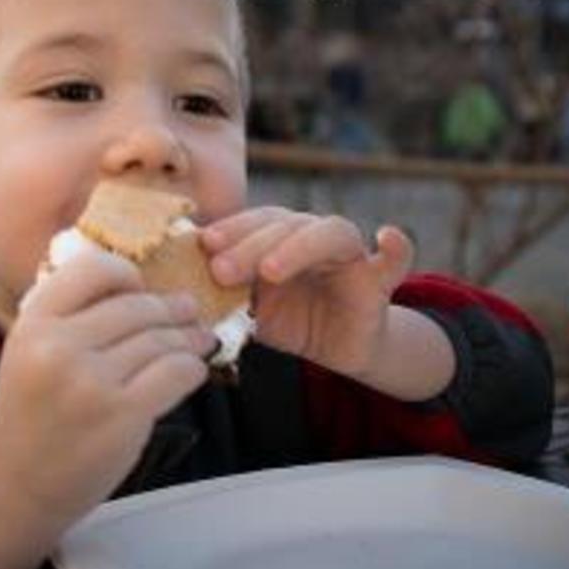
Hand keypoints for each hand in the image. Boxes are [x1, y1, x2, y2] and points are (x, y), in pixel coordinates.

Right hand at [0, 249, 214, 527]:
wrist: (12, 489)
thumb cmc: (27, 420)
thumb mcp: (29, 354)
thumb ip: (70, 320)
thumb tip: (137, 289)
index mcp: (33, 324)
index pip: (93, 269)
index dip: (126, 274)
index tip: (141, 286)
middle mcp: (59, 346)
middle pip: (135, 306)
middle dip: (170, 307)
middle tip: (188, 309)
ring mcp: (92, 381)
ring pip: (160, 339)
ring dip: (188, 336)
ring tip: (199, 338)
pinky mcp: (123, 414)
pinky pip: (175, 373)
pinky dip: (192, 367)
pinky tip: (194, 369)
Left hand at [202, 209, 414, 382]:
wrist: (335, 348)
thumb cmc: (287, 319)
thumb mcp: (248, 308)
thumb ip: (221, 292)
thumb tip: (171, 287)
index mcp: (278, 235)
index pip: (254, 221)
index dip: (230, 229)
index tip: (202, 244)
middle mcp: (312, 236)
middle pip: (284, 225)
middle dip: (250, 245)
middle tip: (220, 270)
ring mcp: (347, 255)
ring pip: (328, 234)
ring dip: (297, 248)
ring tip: (270, 270)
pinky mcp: (377, 281)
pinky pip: (395, 260)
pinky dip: (396, 248)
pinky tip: (388, 236)